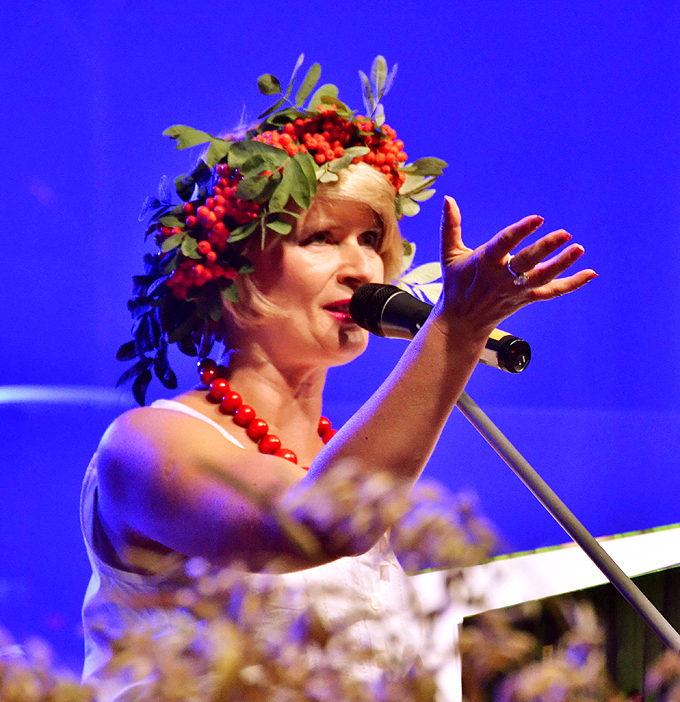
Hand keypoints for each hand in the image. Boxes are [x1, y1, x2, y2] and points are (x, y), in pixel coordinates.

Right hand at [436, 196, 596, 336]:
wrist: (462, 322)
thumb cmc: (456, 284)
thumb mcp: (449, 255)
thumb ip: (451, 226)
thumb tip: (448, 199)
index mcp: (485, 263)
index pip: (504, 244)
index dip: (521, 231)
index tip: (538, 219)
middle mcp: (503, 277)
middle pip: (527, 262)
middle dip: (546, 248)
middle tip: (566, 234)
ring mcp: (517, 290)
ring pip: (544, 277)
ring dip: (563, 264)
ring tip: (579, 249)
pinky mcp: (527, 298)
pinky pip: (553, 292)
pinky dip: (573, 284)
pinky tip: (590, 273)